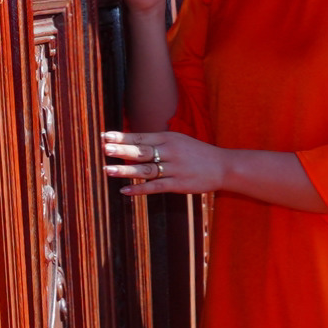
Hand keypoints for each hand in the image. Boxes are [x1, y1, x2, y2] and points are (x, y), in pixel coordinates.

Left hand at [102, 130, 223, 196]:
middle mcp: (170, 151)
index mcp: (168, 138)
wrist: (222, 166)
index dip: (122, 137)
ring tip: (108, 170)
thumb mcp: (178, 140)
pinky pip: (155, 187)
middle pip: (142, 150)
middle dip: (122, 149)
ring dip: (126, 170)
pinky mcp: (178, 184)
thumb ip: (158, 142)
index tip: (104, 136)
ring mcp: (174, 168)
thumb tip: (133, 143)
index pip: (140, 136)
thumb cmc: (197, 153)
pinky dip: (139, 189)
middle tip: (104, 149)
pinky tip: (125, 191)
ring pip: (146, 170)